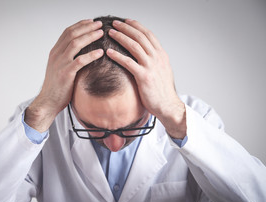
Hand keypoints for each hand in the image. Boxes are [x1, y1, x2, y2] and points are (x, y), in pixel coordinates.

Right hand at [25, 20, 103, 131]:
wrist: (48, 102)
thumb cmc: (57, 87)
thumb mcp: (59, 68)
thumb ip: (67, 58)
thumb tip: (80, 51)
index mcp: (55, 52)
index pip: (67, 32)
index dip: (80, 25)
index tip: (91, 21)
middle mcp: (56, 55)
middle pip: (72, 34)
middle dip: (87, 27)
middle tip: (100, 24)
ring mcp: (60, 64)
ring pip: (75, 44)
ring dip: (90, 36)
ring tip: (101, 33)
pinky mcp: (66, 74)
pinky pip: (80, 61)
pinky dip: (91, 55)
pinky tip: (100, 52)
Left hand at [106, 19, 185, 138]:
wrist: (167, 105)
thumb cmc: (162, 91)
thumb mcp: (161, 71)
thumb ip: (154, 61)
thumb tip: (145, 55)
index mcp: (161, 55)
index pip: (148, 35)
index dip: (136, 26)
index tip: (127, 21)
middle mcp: (157, 58)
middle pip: (140, 37)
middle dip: (126, 28)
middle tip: (114, 23)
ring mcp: (151, 66)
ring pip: (134, 46)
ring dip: (121, 37)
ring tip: (110, 32)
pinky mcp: (144, 77)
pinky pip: (128, 63)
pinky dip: (118, 56)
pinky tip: (109, 52)